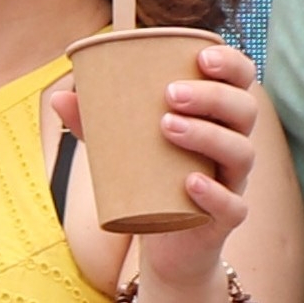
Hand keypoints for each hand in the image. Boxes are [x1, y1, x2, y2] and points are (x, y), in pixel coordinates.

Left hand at [50, 42, 260, 293]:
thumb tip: (59, 96)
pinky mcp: (226, 220)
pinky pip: (233, 205)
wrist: (166, 244)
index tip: (202, 58)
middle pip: (244, 111)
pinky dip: (215, 193)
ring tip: (167, 127)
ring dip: (208, 135)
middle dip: (212, 97)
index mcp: (218, 119)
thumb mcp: (122, 150)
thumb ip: (95, 124)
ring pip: (241, 153)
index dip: (231, 65)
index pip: (240, 82)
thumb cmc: (149, 182)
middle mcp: (233, 146)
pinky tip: (191, 183)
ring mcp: (233, 183)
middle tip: (170, 94)